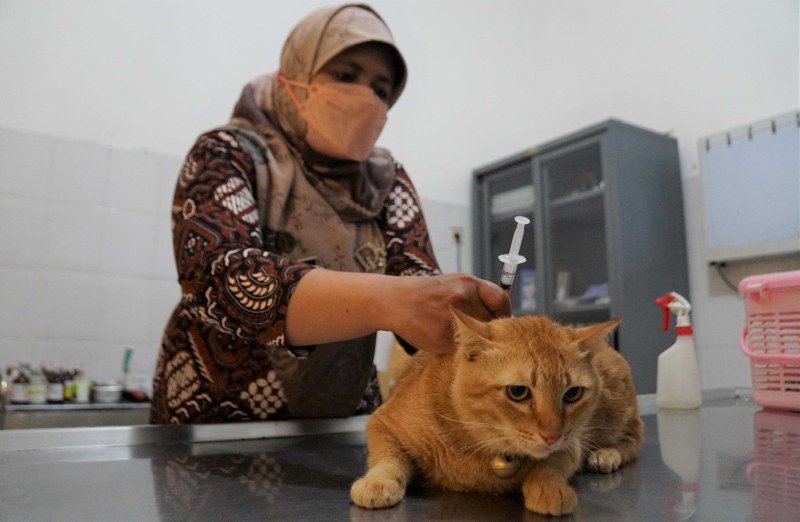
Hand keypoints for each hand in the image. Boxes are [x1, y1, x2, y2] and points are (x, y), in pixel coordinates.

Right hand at [389, 273, 510, 353]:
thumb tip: (506, 317)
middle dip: (488, 328)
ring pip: (480, 338)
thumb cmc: (430, 293)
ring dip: (475, 340)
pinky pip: (464, 348)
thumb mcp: (455, 284)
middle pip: (492, 322)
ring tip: (459, 333)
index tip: (502, 320)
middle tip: (475, 329)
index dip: (504, 312)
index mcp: (468, 284)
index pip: (501, 300)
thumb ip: (479, 297)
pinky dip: (459, 347)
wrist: (396, 302)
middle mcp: (462, 300)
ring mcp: (453, 320)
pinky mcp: (444, 340)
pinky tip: (444, 337)